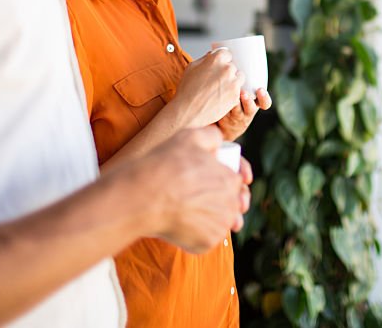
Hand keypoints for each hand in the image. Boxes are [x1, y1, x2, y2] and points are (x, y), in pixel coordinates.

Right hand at [109, 126, 245, 252]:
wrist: (143, 197)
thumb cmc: (166, 165)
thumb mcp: (191, 136)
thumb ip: (212, 136)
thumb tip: (219, 142)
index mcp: (231, 180)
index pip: (238, 180)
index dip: (229, 177)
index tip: (219, 180)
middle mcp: (231, 206)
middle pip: (233, 204)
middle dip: (223, 199)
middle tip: (204, 197)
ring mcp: (219, 227)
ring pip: (222, 223)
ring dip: (213, 218)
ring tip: (193, 211)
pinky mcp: (206, 244)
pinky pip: (207, 238)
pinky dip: (198, 233)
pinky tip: (182, 223)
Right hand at [171, 49, 243, 127]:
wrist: (187, 111)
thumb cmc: (187, 90)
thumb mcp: (192, 67)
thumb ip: (205, 58)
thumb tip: (213, 55)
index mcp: (216, 59)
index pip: (226, 53)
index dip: (222, 60)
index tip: (218, 66)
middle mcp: (227, 69)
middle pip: (232, 66)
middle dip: (226, 72)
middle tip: (216, 81)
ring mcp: (233, 83)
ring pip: (238, 78)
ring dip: (232, 81)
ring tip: (219, 89)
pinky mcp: (235, 96)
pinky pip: (238, 91)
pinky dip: (232, 93)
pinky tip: (220, 97)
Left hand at [217, 88, 270, 140]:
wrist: (227, 127)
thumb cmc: (239, 106)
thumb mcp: (247, 100)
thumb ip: (246, 87)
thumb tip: (244, 60)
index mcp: (256, 105)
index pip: (265, 103)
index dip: (264, 98)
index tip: (260, 90)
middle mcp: (248, 112)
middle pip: (251, 108)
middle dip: (248, 101)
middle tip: (243, 93)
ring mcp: (236, 117)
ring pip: (236, 112)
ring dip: (234, 105)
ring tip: (231, 98)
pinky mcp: (225, 120)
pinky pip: (224, 113)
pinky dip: (222, 107)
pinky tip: (218, 100)